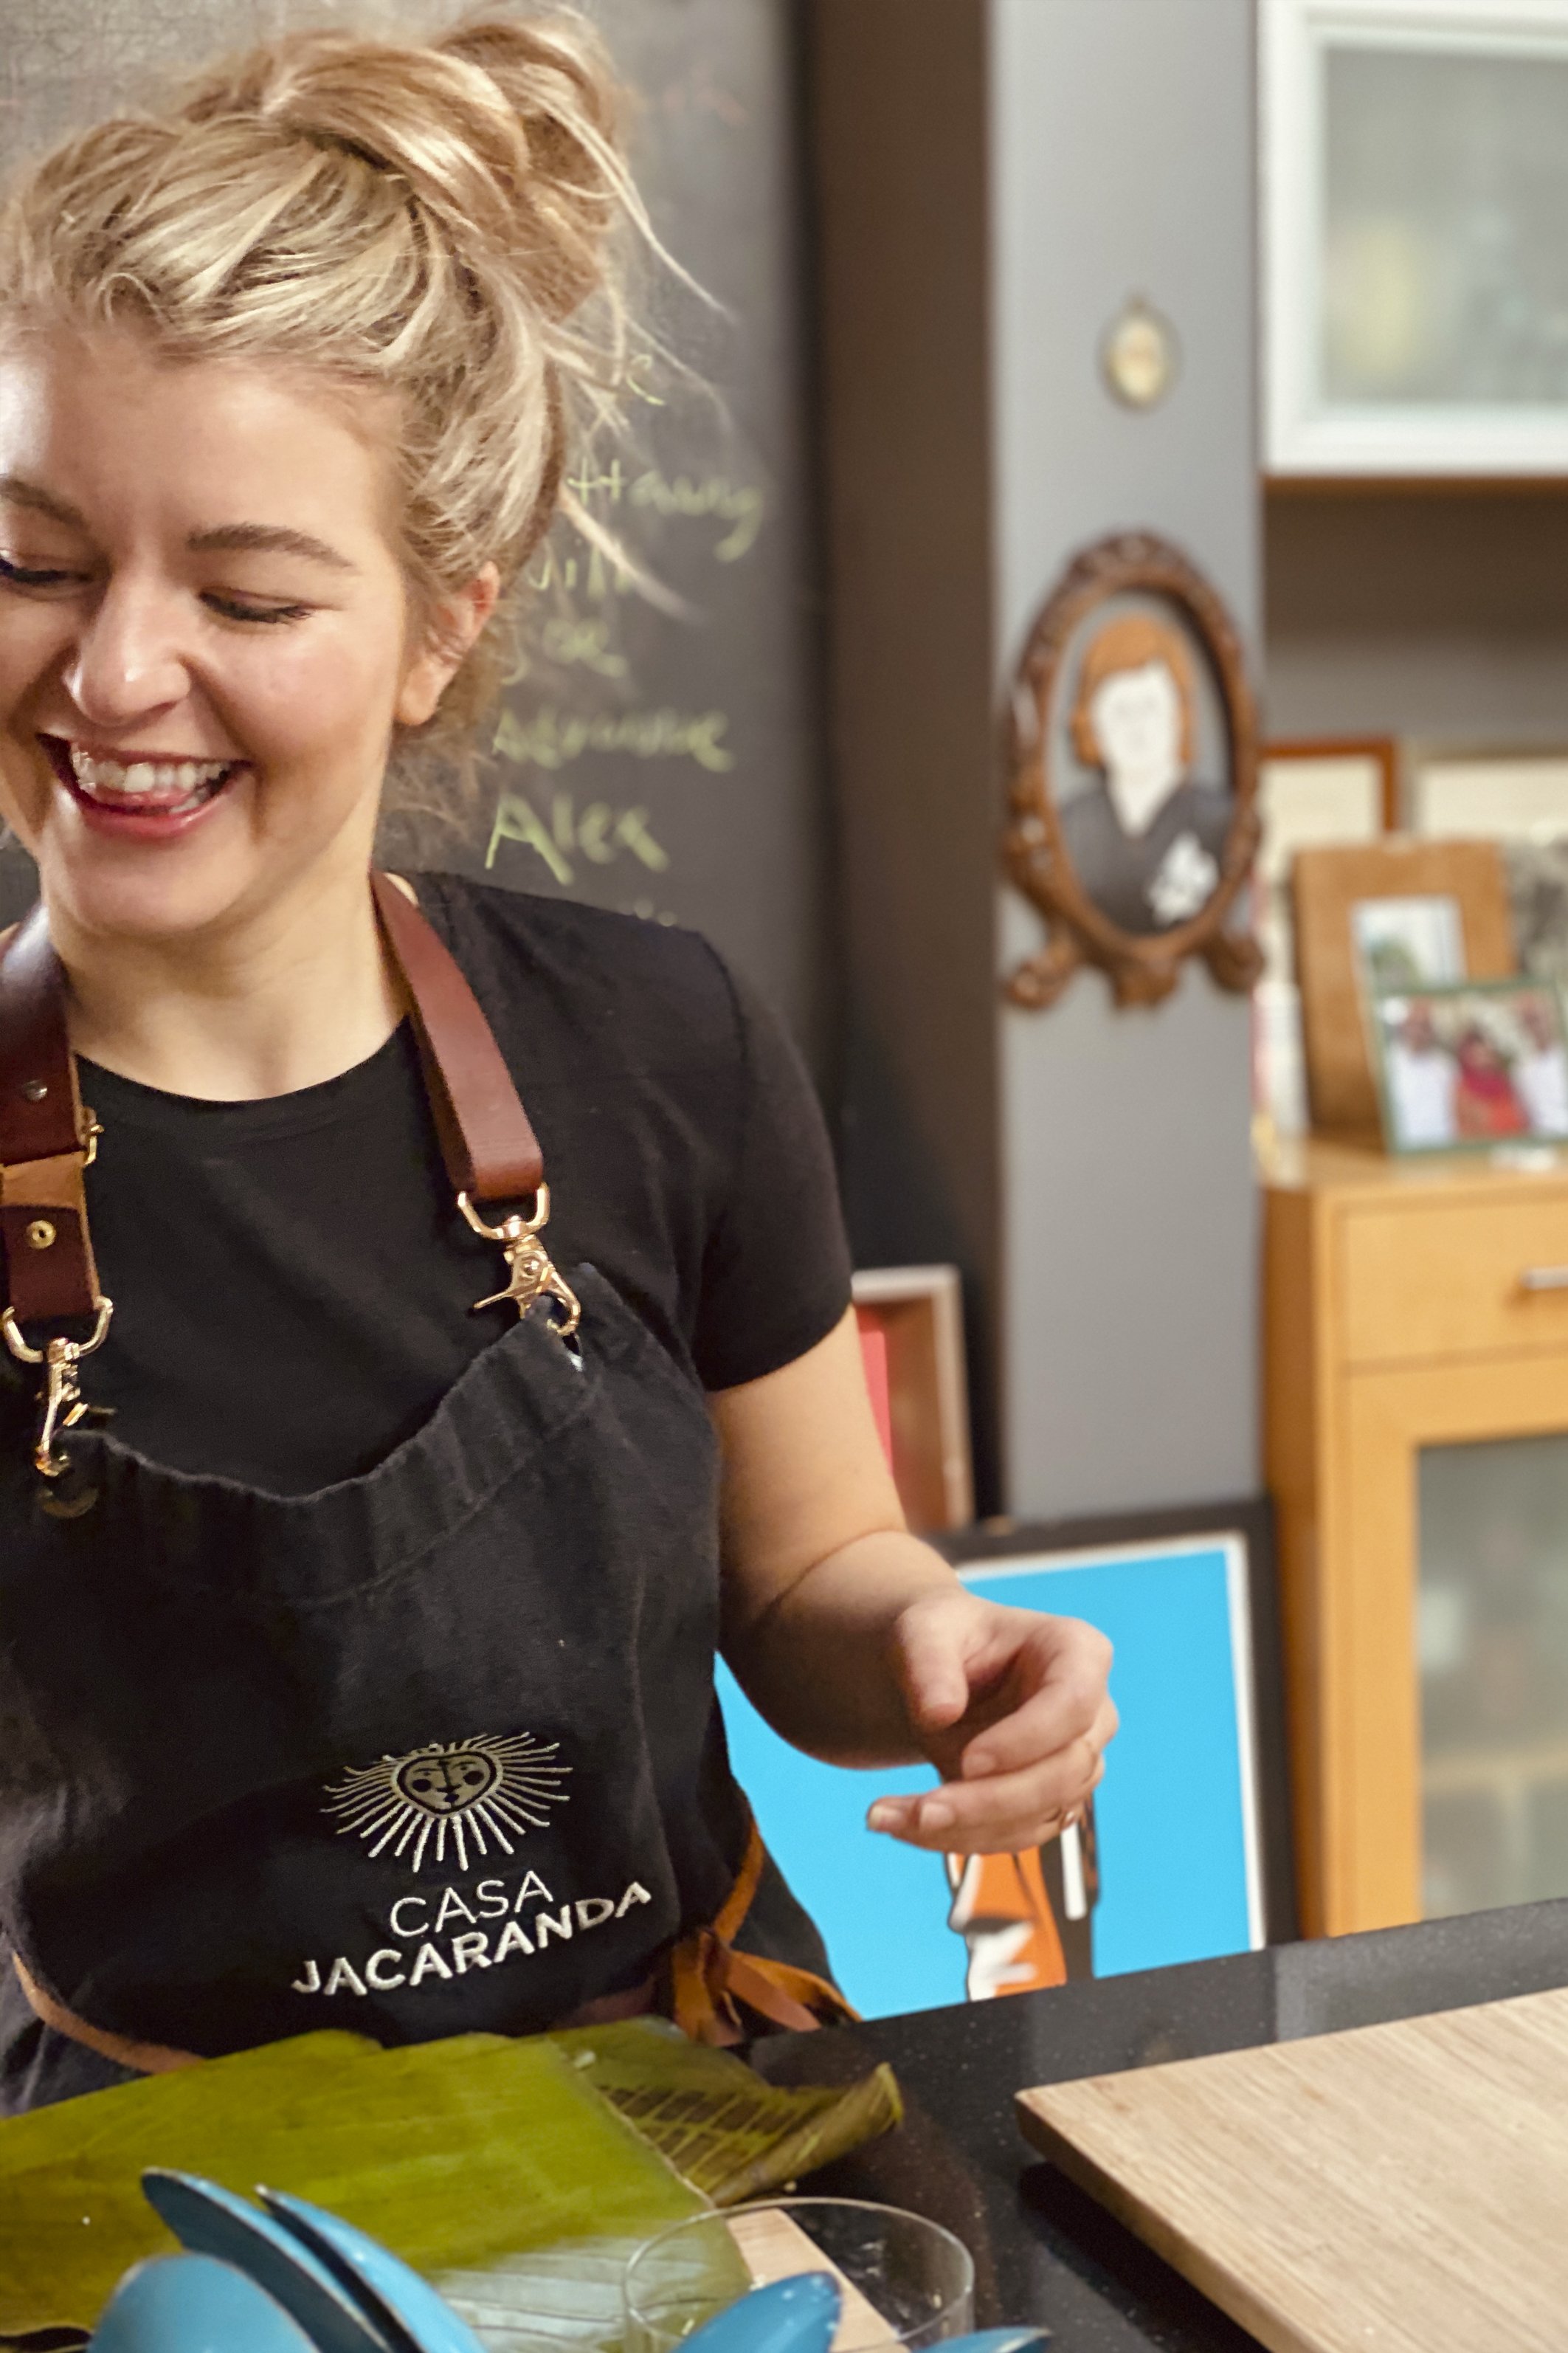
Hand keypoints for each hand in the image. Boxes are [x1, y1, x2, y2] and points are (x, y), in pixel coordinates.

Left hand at [865, 1588, 1115, 1852]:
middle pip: (1064, 1773)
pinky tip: (903, 1824)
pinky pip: (1015, 1836)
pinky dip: (958, 1838)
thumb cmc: (945, 1638)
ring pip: (1041, 1816)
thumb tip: (940, 1713)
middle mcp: (1092, 1714)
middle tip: (922, 1809)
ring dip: (965, 1828)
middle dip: (991, 1800)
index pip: (1073, 1703)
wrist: (940, 1674)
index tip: (968, 1761)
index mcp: (1078, 1652)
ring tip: (889, 1817)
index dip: (1026, 1740)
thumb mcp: (925, 1631)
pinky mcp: (1048, 1803)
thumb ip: (929, 1663)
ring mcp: (1076, 1764)